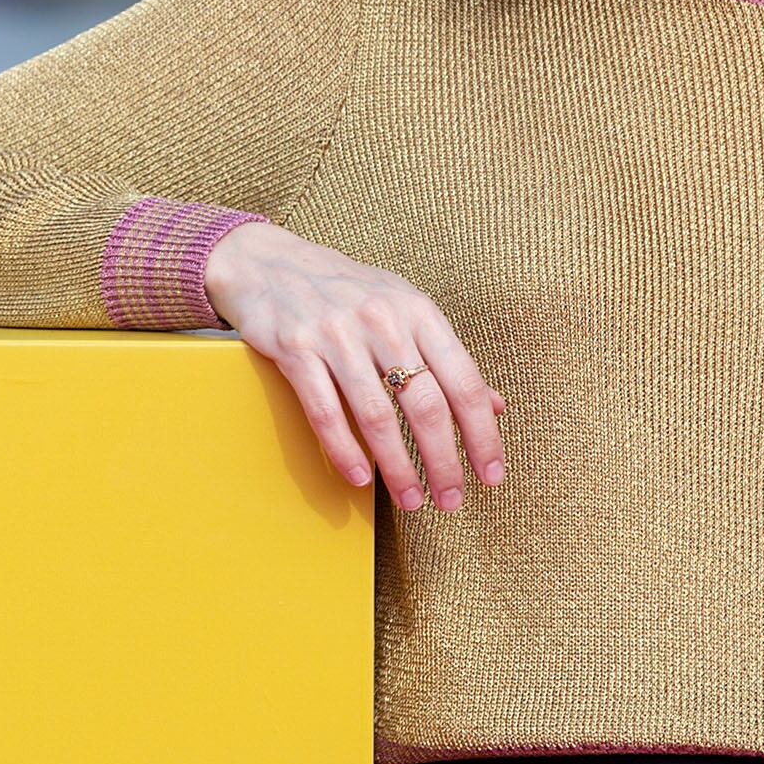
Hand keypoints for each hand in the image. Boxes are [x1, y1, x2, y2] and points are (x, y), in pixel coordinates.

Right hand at [200, 222, 503, 511]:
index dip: (482, 434)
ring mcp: (335, 334)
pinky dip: (344, 451)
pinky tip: (360, 479)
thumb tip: (495, 406)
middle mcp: (382, 320)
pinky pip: (325, 413)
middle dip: (443, 462)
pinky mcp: (294, 349)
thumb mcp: (405, 310)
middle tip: (451, 501)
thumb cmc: (347, 292)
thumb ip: (446, 357)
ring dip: (398, 468)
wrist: (269, 262)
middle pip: (424, 405)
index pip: (463, 381)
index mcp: (417, 311)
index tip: (491, 475)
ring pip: (376, 416)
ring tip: (412, 500)